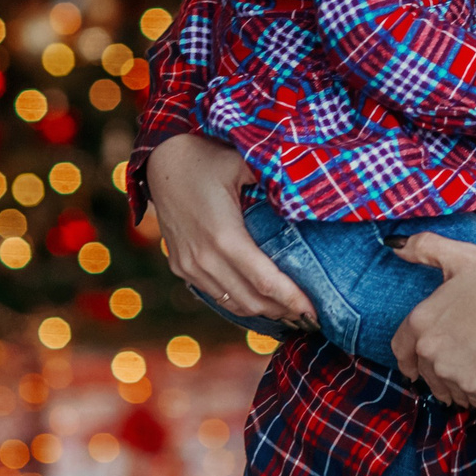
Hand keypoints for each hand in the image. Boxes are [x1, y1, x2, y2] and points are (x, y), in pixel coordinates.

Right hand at [143, 136, 315, 325]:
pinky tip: (259, 302)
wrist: (160, 162)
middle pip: (252, 301)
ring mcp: (190, 266)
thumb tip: (307, 192)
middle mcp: (205, 258)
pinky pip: (216, 295)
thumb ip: (273, 181)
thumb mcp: (242, 163)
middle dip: (284, 312)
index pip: (265, 281)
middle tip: (311, 317)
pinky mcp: (181, 267)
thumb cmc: (206, 158)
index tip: (315, 311)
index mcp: (224, 236)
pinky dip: (240, 303)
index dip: (292, 299)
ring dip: (263, 312)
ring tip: (290, 313)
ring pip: (233, 303)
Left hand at [389, 236, 475, 407]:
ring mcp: (451, 371)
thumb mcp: (459, 255)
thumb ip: (423, 248)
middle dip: (436, 373)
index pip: (400, 349)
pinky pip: (472, 399)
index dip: (407, 359)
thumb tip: (394, 245)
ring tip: (471, 374)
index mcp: (420, 321)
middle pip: (425, 373)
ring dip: (455, 386)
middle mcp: (429, 350)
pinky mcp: (475, 387)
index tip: (412, 368)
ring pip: (447, 389)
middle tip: (453, 368)